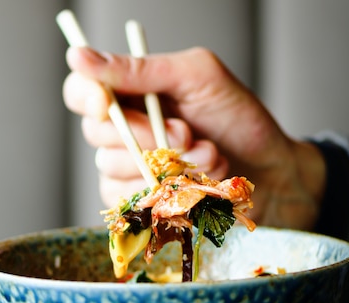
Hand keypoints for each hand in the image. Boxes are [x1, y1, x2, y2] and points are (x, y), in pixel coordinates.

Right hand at [62, 46, 325, 229]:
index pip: (81, 91)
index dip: (87, 97)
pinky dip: (163, 191)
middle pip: (94, 132)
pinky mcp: (135, 200)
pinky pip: (124, 198)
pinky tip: (193, 184)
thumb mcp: (198, 78)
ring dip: (166, 164)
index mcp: (132, 93)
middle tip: (187, 132)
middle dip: (145, 134)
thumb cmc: (238, 120)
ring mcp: (126, 167)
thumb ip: (141, 69)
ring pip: (111, 166)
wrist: (270, 175)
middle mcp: (123, 129)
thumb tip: (79, 56)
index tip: (107, 104)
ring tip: (206, 156)